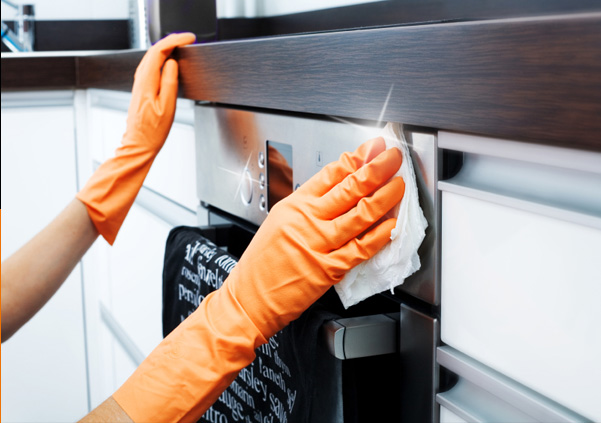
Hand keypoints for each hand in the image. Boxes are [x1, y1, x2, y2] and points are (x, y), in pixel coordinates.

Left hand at [76, 32, 195, 243]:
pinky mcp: (141, 90)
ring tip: (181, 46)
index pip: (159, 51)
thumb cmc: (152, 133)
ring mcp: (139, 84)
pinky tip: (168, 62)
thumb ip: (169, 82)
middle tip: (188, 39)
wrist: (138, 147)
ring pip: (151, 58)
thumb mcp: (167, 107)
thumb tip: (172, 63)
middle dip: (171, 41)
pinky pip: (151, 66)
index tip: (189, 38)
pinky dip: (161, 59)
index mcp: (146, 82)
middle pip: (154, 51)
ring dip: (166, 49)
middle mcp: (140, 81)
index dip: (175, 40)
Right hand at [232, 136, 404, 337]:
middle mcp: (307, 220)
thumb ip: (307, 206)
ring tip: (399, 186)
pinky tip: (392, 226)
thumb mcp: (278, 222)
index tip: (373, 148)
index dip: (357, 157)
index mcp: (294, 205)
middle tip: (393, 158)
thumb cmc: (261, 264)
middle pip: (350, 187)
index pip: (331, 173)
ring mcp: (319, 244)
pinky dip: (379, 236)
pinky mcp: (328, 269)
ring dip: (384, 197)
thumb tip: (339, 190)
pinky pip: (360, 249)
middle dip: (377, 168)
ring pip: (360, 214)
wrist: (249, 298)